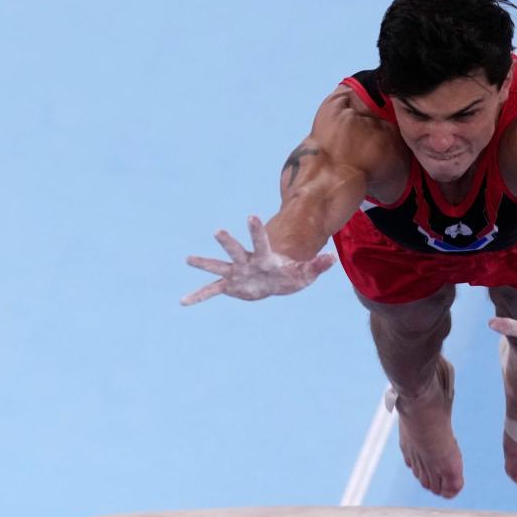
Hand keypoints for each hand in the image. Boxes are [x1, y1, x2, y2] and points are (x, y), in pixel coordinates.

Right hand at [181, 215, 334, 305]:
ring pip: (219, 266)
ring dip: (204, 263)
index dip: (256, 230)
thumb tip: (333, 258)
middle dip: (228, 242)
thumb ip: (317, 265)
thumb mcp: (306, 273)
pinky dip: (199, 296)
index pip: (261, 241)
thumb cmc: (291, 274)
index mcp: (265, 257)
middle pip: (236, 249)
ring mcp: (236, 272)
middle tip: (218, 231)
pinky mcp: (230, 285)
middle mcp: (247, 261)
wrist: (277, 283)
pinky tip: (184, 301)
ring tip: (188, 259)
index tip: (251, 215)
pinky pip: (212, 291)